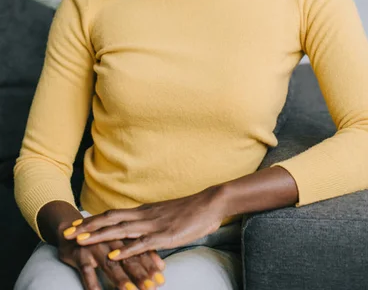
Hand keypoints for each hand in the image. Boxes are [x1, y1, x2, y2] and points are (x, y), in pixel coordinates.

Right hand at [57, 223, 165, 289]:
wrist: (69, 228)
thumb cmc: (101, 239)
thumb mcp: (121, 243)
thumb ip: (140, 252)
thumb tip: (162, 266)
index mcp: (123, 235)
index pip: (140, 250)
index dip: (151, 264)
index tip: (161, 279)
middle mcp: (110, 240)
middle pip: (127, 258)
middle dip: (140, 273)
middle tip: (151, 288)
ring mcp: (95, 247)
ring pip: (109, 264)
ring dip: (121, 279)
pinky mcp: (79, 254)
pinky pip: (85, 270)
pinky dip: (92, 282)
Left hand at [63, 186, 225, 260]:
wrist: (210, 203)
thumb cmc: (191, 211)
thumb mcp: (166, 217)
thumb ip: (152, 225)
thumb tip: (141, 236)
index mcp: (144, 211)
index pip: (112, 214)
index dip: (93, 220)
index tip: (75, 225)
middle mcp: (144, 215)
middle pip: (110, 220)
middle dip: (87, 227)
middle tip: (67, 233)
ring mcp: (153, 225)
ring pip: (120, 230)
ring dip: (99, 236)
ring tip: (81, 241)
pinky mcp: (165, 235)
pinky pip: (142, 243)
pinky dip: (126, 249)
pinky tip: (113, 255)